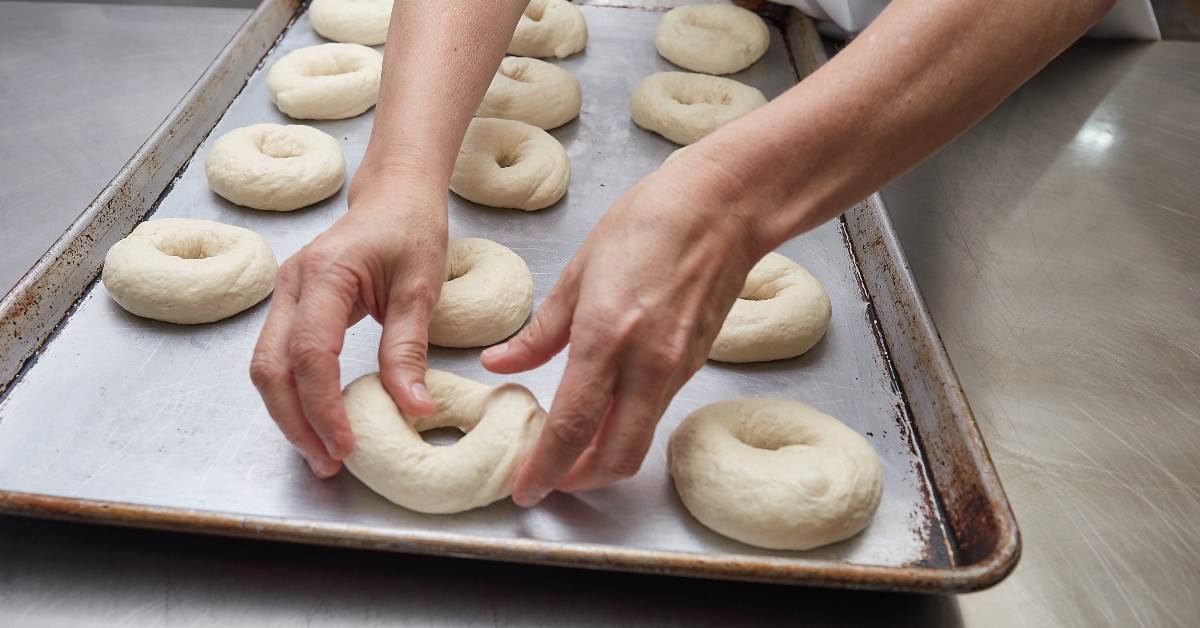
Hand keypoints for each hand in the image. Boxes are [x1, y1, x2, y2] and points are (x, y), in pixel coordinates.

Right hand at [250, 170, 447, 477]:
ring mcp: (285, 294)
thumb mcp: (421, 288)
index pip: (310, 355)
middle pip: (271, 368)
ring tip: (323, 453)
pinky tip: (317, 420)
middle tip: (328, 463)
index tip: (345, 445)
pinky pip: (278, 358)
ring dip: (289, 414)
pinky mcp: (291, 306)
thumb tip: (414, 408)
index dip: (323, 407)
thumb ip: (410, 349)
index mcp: (325, 274)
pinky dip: (292, 394)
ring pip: (266, 367)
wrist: (394, 194)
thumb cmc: (411, 228)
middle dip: (295, 422)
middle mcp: (292, 285)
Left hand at [482, 152, 770, 505]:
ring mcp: (675, 370)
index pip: (571, 428)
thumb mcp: (577, 272)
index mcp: (606, 338)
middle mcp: (646, 365)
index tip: (524, 489)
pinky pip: (655, 413)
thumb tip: (501, 363)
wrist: (722, 208)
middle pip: (615, 458)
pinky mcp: (694, 366)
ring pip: (639, 441)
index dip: (544, 469)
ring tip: (570, 448)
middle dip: (578, 481)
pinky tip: (605, 412)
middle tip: (548, 479)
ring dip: (603, 457)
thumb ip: (539, 332)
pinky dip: (626, 427)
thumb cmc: (648, 223)